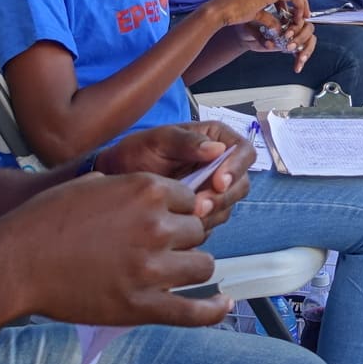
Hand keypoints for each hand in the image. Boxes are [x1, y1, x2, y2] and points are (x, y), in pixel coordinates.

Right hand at [4, 171, 227, 326]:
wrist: (15, 263)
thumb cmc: (44, 222)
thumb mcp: (89, 185)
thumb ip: (124, 187)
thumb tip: (140, 193)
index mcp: (146, 190)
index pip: (188, 200)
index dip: (177, 212)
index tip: (165, 222)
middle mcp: (156, 225)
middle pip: (197, 231)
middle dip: (182, 239)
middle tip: (159, 249)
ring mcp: (151, 267)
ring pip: (202, 266)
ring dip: (191, 268)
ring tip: (177, 273)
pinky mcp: (142, 305)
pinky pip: (192, 311)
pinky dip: (212, 310)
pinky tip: (223, 305)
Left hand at [99, 124, 252, 231]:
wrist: (119, 177)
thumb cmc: (138, 152)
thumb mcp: (159, 140)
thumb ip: (186, 142)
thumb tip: (216, 148)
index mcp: (215, 138)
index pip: (243, 151)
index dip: (236, 168)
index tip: (218, 181)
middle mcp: (220, 163)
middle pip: (240, 183)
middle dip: (222, 197)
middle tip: (200, 205)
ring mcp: (213, 188)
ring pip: (229, 205)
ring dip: (212, 213)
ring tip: (187, 214)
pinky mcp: (204, 209)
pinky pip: (213, 221)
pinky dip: (202, 225)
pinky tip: (183, 222)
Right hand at [208, 0, 305, 27]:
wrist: (220, 10)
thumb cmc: (233, 11)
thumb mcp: (256, 12)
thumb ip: (269, 16)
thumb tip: (278, 26)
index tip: (297, 10)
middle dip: (302, 0)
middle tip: (303, 15)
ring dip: (301, 3)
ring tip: (300, 18)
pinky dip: (297, 5)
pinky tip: (294, 17)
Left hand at [243, 9, 316, 70]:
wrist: (243, 35)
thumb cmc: (246, 23)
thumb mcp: (251, 22)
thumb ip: (262, 30)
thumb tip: (272, 39)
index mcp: (284, 12)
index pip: (300, 12)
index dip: (301, 16)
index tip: (297, 21)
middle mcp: (291, 22)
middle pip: (308, 26)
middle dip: (300, 35)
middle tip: (289, 41)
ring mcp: (292, 35)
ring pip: (309, 38)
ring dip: (304, 47)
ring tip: (295, 54)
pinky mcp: (291, 46)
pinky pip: (303, 51)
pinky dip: (301, 59)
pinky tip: (297, 66)